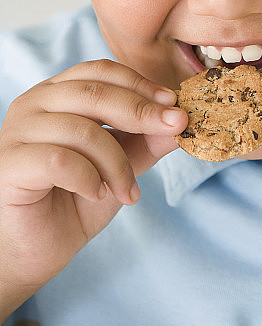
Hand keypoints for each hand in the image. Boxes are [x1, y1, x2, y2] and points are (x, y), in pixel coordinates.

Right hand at [0, 59, 186, 318]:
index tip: (174, 104)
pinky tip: (97, 194)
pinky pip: (61, 160)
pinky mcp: (11, 163)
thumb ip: (145, 142)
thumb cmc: (70, 203)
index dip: (141, 84)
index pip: (101, 71)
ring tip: (127, 191)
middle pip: (95, 92)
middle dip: (142, 111)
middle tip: (174, 129)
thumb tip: (180, 121)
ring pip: (84, 130)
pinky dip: (90, 178)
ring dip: (117, 164)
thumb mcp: (118, 167)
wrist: (30, 254)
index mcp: (57, 93)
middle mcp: (34, 103)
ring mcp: (18, 131)